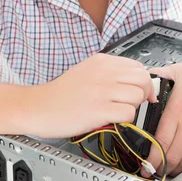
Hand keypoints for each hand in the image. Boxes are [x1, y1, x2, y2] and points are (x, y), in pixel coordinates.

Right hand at [34, 53, 155, 137]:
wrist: (38, 107)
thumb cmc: (61, 93)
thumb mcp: (86, 71)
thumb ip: (109, 72)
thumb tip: (133, 80)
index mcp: (102, 61)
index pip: (138, 66)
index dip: (142, 81)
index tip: (138, 92)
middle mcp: (104, 73)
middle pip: (143, 79)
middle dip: (142, 93)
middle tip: (131, 102)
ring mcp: (101, 91)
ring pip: (138, 95)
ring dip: (133, 106)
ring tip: (118, 110)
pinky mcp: (98, 110)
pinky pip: (129, 113)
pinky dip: (125, 119)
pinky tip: (111, 118)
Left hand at [144, 57, 181, 176]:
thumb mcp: (178, 71)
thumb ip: (159, 77)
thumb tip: (146, 79)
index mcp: (176, 112)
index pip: (159, 142)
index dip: (151, 158)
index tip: (145, 164)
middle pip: (172, 157)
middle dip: (161, 168)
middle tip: (154, 171)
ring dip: (176, 168)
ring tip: (169, 169)